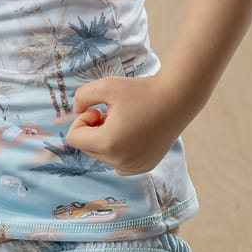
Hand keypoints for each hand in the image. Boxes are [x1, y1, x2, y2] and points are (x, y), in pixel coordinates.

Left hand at [65, 76, 186, 175]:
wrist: (177, 98)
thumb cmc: (142, 90)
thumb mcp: (106, 85)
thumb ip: (81, 96)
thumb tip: (76, 110)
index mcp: (108, 144)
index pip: (74, 139)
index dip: (82, 121)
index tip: (99, 110)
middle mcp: (119, 161)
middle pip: (88, 149)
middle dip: (94, 131)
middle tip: (113, 114)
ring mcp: (134, 166)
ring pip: (104, 156)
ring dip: (107, 139)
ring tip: (124, 123)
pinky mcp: (145, 166)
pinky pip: (120, 164)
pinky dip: (120, 151)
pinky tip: (133, 135)